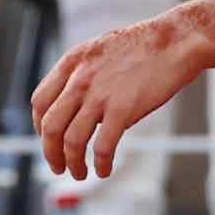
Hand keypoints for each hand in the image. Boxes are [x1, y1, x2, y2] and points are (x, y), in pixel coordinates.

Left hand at [31, 12, 202, 179]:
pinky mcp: (122, 109)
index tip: (49, 139)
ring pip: (71, 141)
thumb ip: (83, 74)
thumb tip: (77, 106)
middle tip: (58, 166)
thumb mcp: (99, 51)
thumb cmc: (143, 47)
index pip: (39, 101)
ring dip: (72, 164)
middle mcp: (79, 78)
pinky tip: (104, 169)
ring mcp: (99, 94)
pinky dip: (100, 164)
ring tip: (80, 174)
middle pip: (50, 126)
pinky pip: (102, 146)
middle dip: (50, 152)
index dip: (39, 126)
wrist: (175, 40)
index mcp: (72, 61)